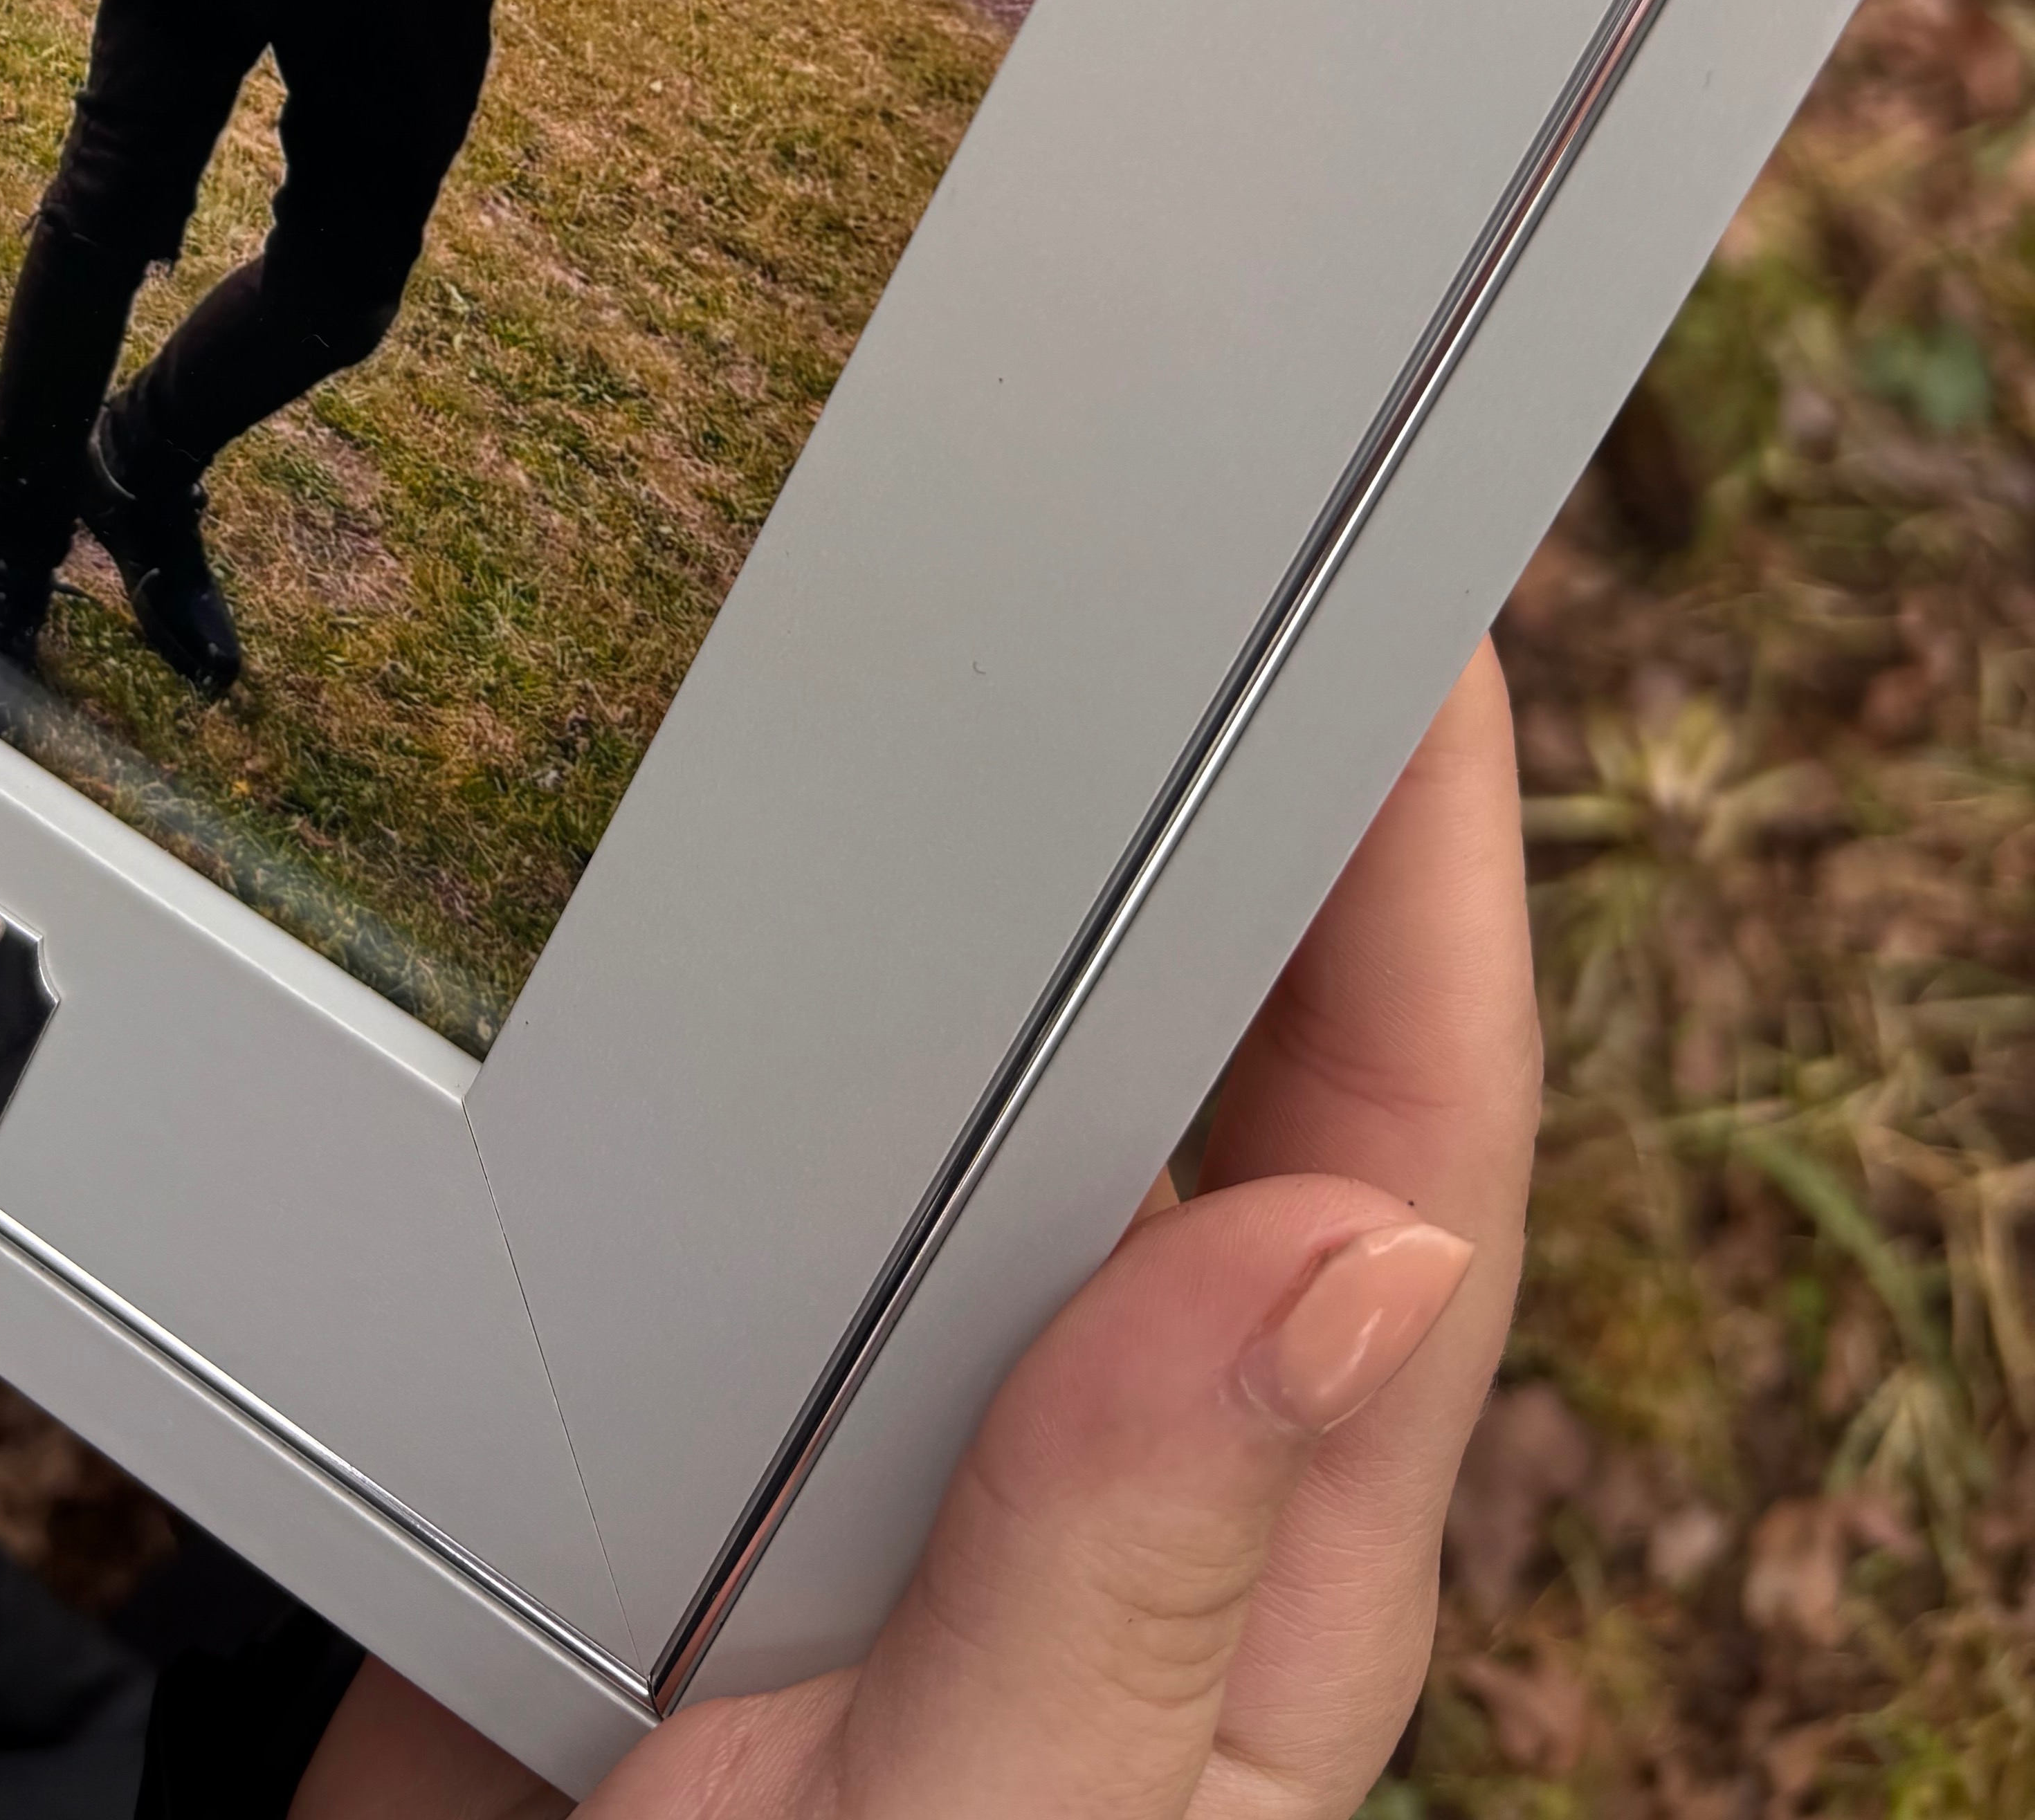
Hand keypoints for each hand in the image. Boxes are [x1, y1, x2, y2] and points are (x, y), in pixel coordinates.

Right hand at [297, 643, 1535, 1819]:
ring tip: (922, 607)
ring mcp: (895, 1407)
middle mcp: (1101, 1443)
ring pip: (973, 1057)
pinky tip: (670, 843)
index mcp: (1250, 1554)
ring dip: (968, 845)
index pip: (1406, 1134)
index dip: (1426, 853)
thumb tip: (1335, 1263)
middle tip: (1148, 507)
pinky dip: (728, 968)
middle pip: (1208, 1044)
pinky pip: (745, 1126)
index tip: (1398, 606)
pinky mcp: (694, 1396)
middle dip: (1213, 780)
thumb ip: (1120, 1587)